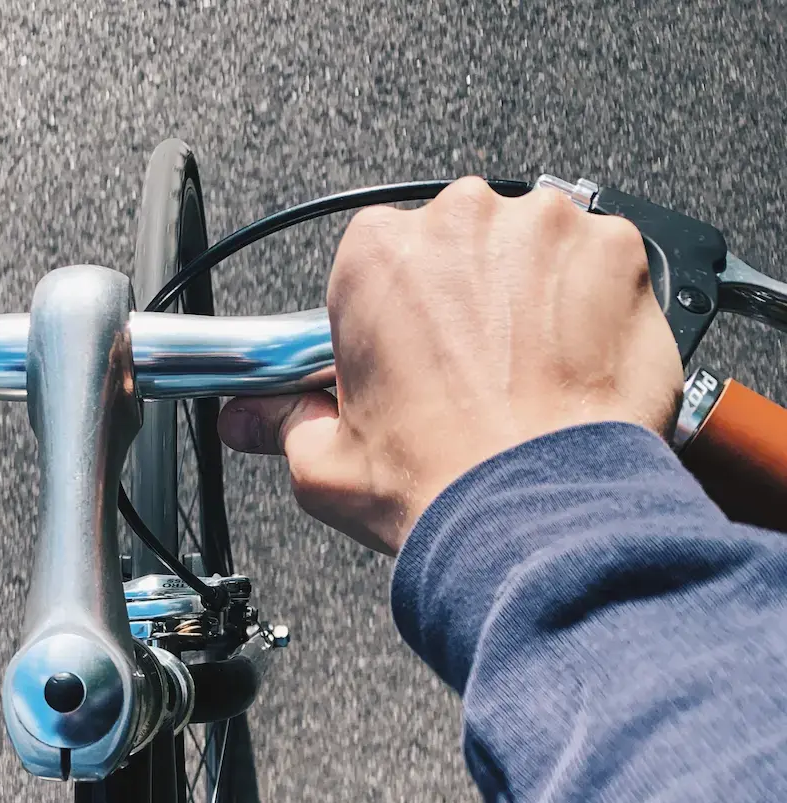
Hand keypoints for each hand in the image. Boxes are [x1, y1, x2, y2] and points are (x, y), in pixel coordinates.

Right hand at [218, 177, 682, 555]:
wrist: (536, 516)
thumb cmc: (439, 483)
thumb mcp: (324, 466)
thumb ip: (283, 424)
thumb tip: (249, 419)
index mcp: (376, 257)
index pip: (378, 263)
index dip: (395, 319)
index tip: (407, 360)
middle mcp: (461, 222)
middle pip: (460, 247)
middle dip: (466, 303)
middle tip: (470, 380)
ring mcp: (546, 230)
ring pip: (534, 252)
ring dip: (531, 301)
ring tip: (527, 382)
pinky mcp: (617, 252)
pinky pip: (603, 267)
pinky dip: (595, 310)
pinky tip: (574, 371)